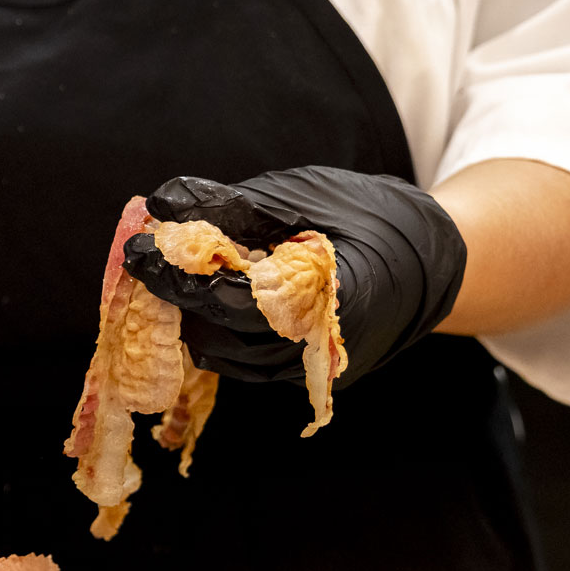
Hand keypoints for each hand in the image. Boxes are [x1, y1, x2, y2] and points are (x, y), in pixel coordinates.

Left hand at [120, 166, 466, 384]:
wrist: (431, 262)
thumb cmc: (370, 218)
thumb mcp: (303, 197)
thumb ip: (232, 203)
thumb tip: (161, 200)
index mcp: (328, 302)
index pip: (232, 303)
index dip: (178, 278)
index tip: (138, 249)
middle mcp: (316, 350)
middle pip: (219, 335)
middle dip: (174, 296)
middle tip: (143, 256)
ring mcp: (307, 369)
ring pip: (223, 354)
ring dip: (188, 315)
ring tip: (167, 271)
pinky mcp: (298, 373)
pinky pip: (239, 358)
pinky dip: (212, 326)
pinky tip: (200, 293)